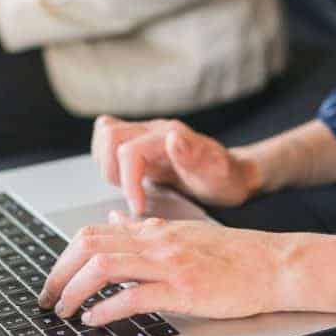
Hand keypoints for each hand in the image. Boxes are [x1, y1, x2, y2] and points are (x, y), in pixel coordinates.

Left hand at [38, 213, 286, 325]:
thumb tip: (114, 219)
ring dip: (75, 291)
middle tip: (48, 299)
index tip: (54, 279)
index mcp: (154, 230)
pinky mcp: (184, 289)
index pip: (93, 233)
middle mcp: (156, 242)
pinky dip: (107, 309)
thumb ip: (146, 227)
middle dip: (59, 274)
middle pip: (89, 246)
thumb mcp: (184, 232)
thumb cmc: (235, 254)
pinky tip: (95, 321)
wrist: (276, 264)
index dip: (64, 256)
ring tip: (65, 312)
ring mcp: (169, 264)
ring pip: (105, 267)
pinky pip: (135, 295)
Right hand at [91, 115, 259, 215]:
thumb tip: (173, 139)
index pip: (129, 151)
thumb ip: (194, 155)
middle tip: (132, 194)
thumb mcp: (215, 172)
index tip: (138, 206)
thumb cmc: (222, 177)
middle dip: (113, 170)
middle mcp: (154, 129)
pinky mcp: (139, 143)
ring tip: (128, 186)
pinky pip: (109, 140)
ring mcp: (144, 134)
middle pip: (109, 135)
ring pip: (105, 133)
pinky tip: (127, 178)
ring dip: (108, 164)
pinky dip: (108, 160)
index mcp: (170, 134)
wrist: (230, 175)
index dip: (128, 182)